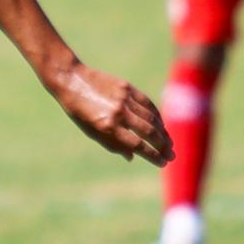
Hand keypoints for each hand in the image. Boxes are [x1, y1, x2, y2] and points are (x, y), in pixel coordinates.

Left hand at [47, 62, 173, 166]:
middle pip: (149, 133)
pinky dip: (157, 115)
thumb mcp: (91, 131)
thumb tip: (133, 156)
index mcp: (107, 127)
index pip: (137, 145)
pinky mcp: (128, 87)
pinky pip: (148, 104)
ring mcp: (124, 99)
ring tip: (168, 143)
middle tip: (171, 155)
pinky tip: (161, 125)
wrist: (72, 80)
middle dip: (163, 146)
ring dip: (163, 132)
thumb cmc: (79, 111)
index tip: (162, 162)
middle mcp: (118, 113)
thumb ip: (112, 144)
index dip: (152, 155)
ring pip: (152, 118)